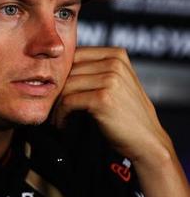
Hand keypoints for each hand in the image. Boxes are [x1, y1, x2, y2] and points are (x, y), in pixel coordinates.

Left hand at [52, 46, 172, 162]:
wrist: (146, 141)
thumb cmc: (126, 114)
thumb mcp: (115, 83)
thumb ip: (95, 70)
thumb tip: (59, 65)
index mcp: (116, 55)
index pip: (74, 55)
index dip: (59, 74)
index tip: (53, 92)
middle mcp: (114, 63)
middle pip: (68, 71)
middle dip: (56, 91)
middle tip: (50, 107)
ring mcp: (110, 79)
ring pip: (65, 86)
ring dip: (56, 105)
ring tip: (56, 118)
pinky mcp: (103, 98)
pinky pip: (68, 102)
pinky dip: (60, 115)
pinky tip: (62, 124)